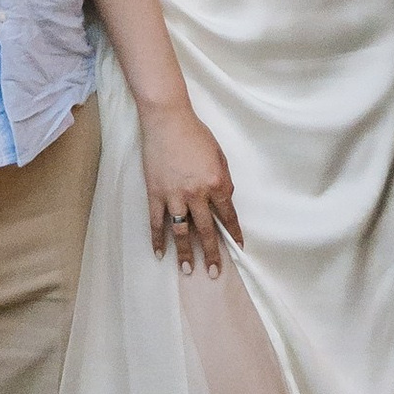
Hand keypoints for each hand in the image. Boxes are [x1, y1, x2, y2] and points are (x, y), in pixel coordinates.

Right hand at [137, 101, 242, 277]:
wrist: (167, 120)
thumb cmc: (196, 134)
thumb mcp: (219, 155)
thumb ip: (224, 180)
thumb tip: (225, 201)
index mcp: (216, 183)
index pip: (227, 215)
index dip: (233, 233)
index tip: (238, 248)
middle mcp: (196, 194)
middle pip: (206, 230)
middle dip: (212, 253)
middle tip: (215, 273)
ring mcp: (174, 195)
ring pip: (180, 231)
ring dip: (185, 252)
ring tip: (188, 270)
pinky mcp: (155, 193)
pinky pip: (156, 221)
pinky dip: (157, 239)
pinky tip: (160, 253)